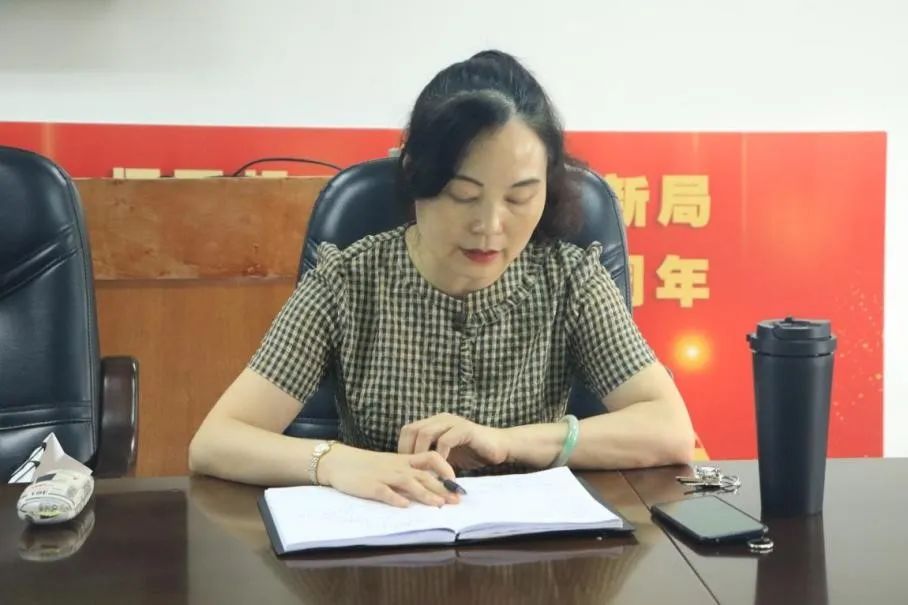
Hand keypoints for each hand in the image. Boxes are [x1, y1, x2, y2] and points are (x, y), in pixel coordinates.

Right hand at [318, 445, 460, 507]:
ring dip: (425, 494)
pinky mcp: (370, 486)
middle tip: (457, 499)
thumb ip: (408, 472)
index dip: (445, 468)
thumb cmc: (367, 465)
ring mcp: (384, 476)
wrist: (339, 461)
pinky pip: (384, 492)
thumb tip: (430, 485)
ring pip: (408, 483)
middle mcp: (397, 467)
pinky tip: (405, 506)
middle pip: (424, 475)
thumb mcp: (391, 464)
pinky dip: (395, 499)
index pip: (430, 458)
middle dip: (442, 488)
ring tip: (438, 504)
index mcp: (403, 460)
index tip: (457, 481)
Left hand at [398, 413, 510, 469]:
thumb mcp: (447, 456)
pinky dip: (441, 456)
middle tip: (412, 470)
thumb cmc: (473, 453)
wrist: (500, 447)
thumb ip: (431, 458)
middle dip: (408, 451)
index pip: (408, 430)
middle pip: (412, 429)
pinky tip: (443, 469)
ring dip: (422, 453)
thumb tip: (412, 472)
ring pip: (425, 433)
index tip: (405, 467)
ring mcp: (452, 422)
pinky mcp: (465, 428)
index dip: (402, 447)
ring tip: (425, 471)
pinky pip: (445, 440)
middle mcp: (441, 419)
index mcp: (434, 423)